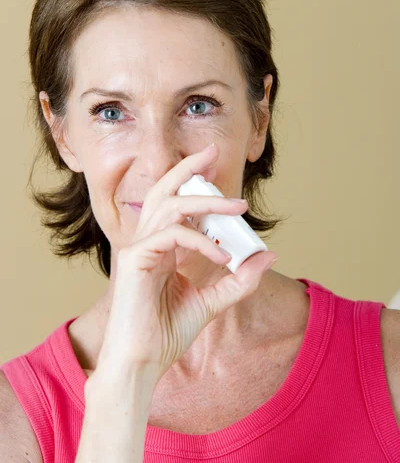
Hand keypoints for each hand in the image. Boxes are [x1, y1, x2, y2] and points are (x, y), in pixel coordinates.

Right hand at [93, 143, 277, 388]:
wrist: (142, 363)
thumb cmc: (166, 333)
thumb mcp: (211, 302)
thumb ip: (238, 280)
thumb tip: (268, 255)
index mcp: (160, 247)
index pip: (175, 203)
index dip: (192, 181)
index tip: (215, 166)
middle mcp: (147, 241)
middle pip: (164, 191)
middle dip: (188, 168)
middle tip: (214, 151)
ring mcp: (137, 248)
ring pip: (169, 206)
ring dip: (206, 202)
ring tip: (239, 206)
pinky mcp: (134, 260)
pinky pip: (172, 236)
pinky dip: (201, 242)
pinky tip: (223, 256)